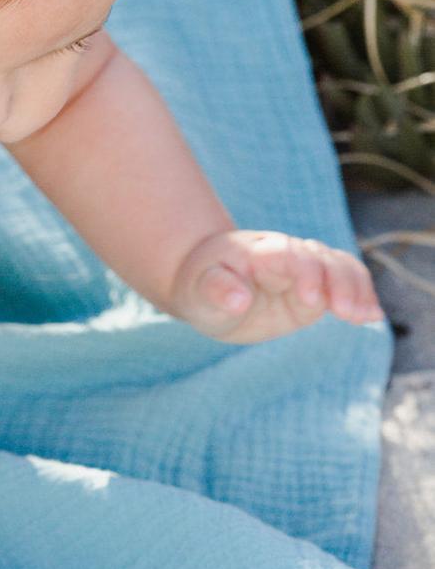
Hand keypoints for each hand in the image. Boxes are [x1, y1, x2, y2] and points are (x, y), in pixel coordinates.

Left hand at [169, 228, 384, 343]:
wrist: (206, 281)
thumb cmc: (200, 286)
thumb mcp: (197, 292)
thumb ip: (217, 291)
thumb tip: (239, 300)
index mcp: (256, 252)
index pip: (287, 254)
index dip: (305, 273)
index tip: (312, 300)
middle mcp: (285, 255)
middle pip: (320, 257)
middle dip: (338, 282)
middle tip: (347, 313)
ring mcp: (302, 269)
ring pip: (338, 266)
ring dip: (356, 288)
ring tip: (365, 317)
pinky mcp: (314, 286)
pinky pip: (344, 279)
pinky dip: (361, 293)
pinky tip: (371, 314)